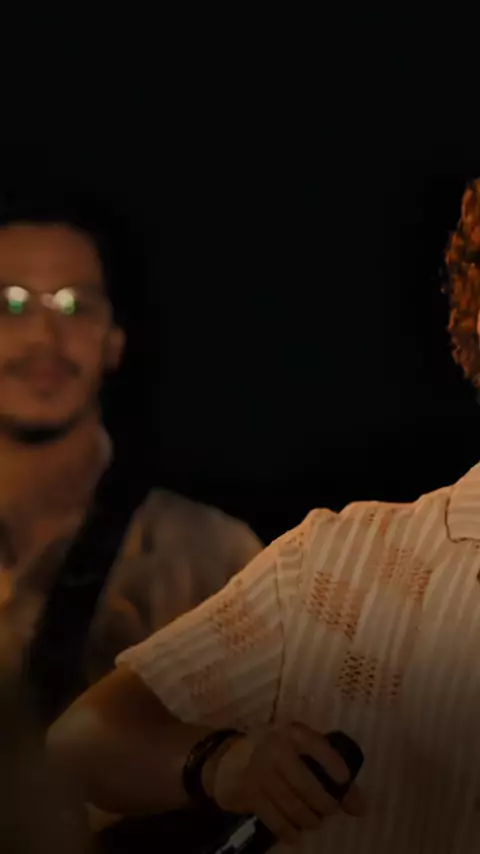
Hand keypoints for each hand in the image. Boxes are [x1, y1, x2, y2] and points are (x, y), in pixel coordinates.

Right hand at [205, 723, 365, 846]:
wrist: (225, 761)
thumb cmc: (271, 753)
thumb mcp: (296, 751)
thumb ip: (328, 772)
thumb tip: (361, 808)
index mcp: (291, 733)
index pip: (318, 746)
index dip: (333, 764)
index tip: (344, 781)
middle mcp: (275, 748)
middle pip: (308, 786)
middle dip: (325, 805)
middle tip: (329, 811)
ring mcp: (260, 771)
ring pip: (294, 806)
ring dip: (309, 820)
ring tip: (314, 821)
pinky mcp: (249, 793)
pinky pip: (276, 819)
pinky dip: (289, 831)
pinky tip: (295, 834)